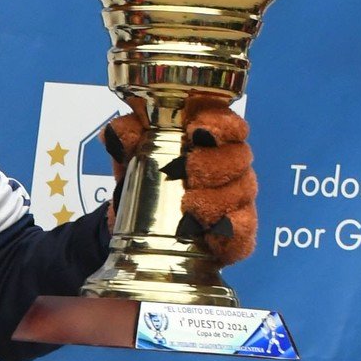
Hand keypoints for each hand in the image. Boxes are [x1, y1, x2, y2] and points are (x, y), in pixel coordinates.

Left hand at [102, 98, 257, 264]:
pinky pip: (244, 234)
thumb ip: (125, 139)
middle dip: (214, 163)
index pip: (231, 125)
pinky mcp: (236, 236)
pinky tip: (212, 233)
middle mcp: (231, 168)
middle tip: (188, 170)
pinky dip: (231, 233)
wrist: (136, 224)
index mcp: (212, 141)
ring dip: (217, 199)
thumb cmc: (145, 178)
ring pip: (242, 194)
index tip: (197, 131)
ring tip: (189, 205)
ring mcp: (238, 202)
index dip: (221, 125)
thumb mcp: (130, 156)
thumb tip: (116, 132)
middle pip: (240, 158)